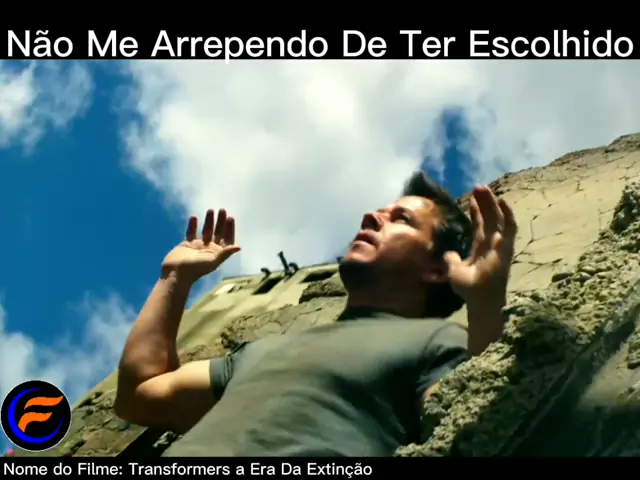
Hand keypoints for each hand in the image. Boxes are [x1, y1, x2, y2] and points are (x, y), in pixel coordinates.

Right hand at [161, 209, 239, 282]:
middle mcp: (209, 249)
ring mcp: (198, 247)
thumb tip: (239, 247)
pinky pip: (191, 232)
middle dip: (220, 222)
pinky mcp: (187, 245)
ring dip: (209, 221)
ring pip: (205, 231)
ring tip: (210, 210)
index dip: (229, 229)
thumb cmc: (195, 269)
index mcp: (217, 254)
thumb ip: (225, 253)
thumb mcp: (212, 261)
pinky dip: (193, 225)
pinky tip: (194, 217)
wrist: (175, 274)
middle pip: (217, 233)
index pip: (226, 239)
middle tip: (222, 210)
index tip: (230, 218)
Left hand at [444, 185, 516, 304]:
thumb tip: (448, 253)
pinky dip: (508, 213)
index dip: (476, 212)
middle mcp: (491, 244)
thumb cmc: (469, 289)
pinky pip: (510, 227)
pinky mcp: (506, 246)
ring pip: (498, 218)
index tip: (471, 198)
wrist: (480, 300)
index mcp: (480, 248)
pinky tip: (502, 199)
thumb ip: (451, 260)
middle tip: (478, 186)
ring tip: (484, 188)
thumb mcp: (454, 271)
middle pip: (489, 218)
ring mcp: (500, 244)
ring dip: (492, 202)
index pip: (479, 225)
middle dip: (484, 202)